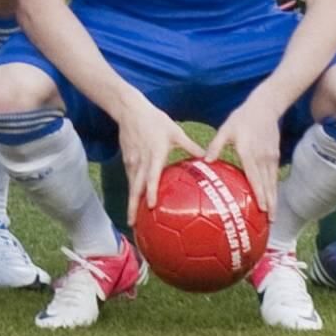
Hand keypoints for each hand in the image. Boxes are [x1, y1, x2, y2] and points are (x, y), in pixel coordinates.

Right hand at [117, 99, 206, 224]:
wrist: (130, 109)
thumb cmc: (155, 120)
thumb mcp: (175, 132)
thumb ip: (191, 146)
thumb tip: (208, 158)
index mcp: (154, 155)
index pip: (151, 177)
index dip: (151, 192)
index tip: (151, 207)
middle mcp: (140, 162)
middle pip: (135, 188)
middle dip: (133, 207)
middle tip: (134, 225)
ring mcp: (131, 162)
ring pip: (131, 186)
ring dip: (131, 203)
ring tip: (133, 220)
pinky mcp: (127, 160)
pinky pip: (130, 179)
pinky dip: (132, 192)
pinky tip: (135, 201)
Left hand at [202, 99, 282, 215]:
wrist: (265, 106)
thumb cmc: (240, 118)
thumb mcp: (225, 129)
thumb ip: (216, 145)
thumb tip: (206, 161)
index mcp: (247, 152)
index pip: (255, 177)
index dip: (259, 194)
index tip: (261, 209)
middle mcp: (262, 157)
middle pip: (267, 185)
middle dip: (270, 205)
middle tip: (270, 222)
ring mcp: (271, 157)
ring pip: (273, 183)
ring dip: (274, 200)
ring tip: (273, 217)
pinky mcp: (275, 156)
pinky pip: (274, 176)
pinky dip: (274, 189)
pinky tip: (272, 199)